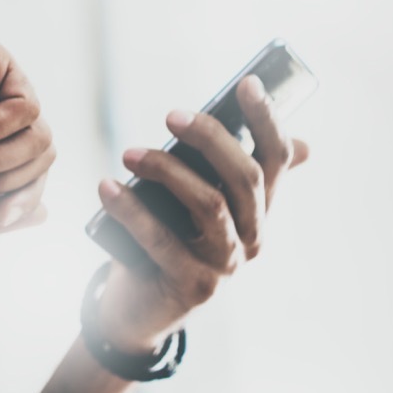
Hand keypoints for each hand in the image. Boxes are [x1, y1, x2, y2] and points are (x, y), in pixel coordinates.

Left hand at [94, 76, 309, 354]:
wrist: (140, 309)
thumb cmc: (167, 242)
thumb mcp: (194, 205)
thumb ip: (221, 172)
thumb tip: (285, 139)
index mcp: (257, 211)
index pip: (276, 160)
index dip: (267, 121)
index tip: (247, 84)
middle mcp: (252, 238)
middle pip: (244, 178)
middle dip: (210, 139)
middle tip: (170, 115)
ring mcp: (226, 266)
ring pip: (210, 205)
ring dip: (166, 171)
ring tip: (127, 153)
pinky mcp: (192, 286)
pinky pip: (162, 241)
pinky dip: (131, 211)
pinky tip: (106, 187)